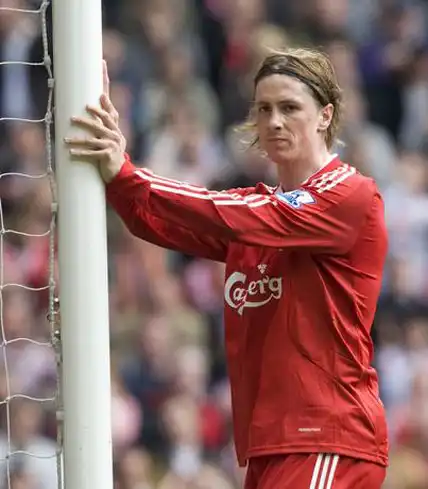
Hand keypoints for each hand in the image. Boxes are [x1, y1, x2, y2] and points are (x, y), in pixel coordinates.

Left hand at [64, 60, 125, 183]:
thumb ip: (100, 120)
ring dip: (79, 138)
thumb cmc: (109, 152)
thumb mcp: (106, 135)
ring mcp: (113, 145)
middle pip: (103, 119)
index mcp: (114, 126)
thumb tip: (93, 99)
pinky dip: (81, 153)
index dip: (105, 86)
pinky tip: (71, 152)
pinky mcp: (108, 156)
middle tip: (79, 111)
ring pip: (94, 138)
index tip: (101, 67)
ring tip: (66, 138)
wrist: (120, 173)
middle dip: (92, 114)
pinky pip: (93, 154)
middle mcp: (115, 133)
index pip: (109, 104)